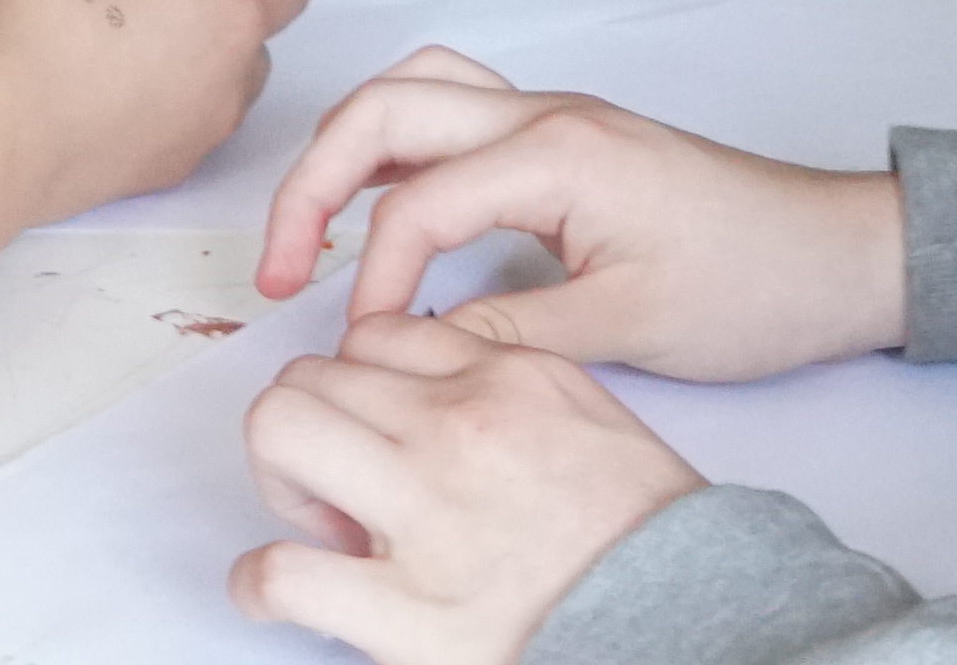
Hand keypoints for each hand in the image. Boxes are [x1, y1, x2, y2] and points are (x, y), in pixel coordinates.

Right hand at [0, 0, 313, 224]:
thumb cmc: (52, 16)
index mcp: (235, 20)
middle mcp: (230, 90)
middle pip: (245, 35)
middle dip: (200, 1)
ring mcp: (191, 144)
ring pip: (206, 86)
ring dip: (171, 53)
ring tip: (102, 36)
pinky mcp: (146, 180)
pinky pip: (162, 127)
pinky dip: (137, 101)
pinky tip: (75, 85)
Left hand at [232, 311, 704, 664]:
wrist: (696, 623)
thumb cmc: (654, 540)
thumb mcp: (589, 420)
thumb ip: (506, 393)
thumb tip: (429, 401)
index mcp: (508, 379)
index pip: (381, 334)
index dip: (362, 382)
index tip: (380, 432)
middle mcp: (458, 428)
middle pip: (313, 374)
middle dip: (309, 423)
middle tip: (338, 482)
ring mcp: (426, 516)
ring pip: (279, 429)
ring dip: (281, 477)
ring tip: (317, 522)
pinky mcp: (405, 613)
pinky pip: (278, 571)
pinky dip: (260, 582)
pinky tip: (279, 592)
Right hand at [253, 48, 905, 382]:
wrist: (841, 256)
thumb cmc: (756, 286)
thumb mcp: (629, 329)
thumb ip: (506, 332)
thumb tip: (408, 345)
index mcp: (559, 152)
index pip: (417, 204)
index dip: (369, 280)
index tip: (361, 347)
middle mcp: (547, 115)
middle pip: (386, 109)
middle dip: (313, 183)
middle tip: (279, 269)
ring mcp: (555, 118)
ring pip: (415, 92)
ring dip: (350, 150)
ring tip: (312, 231)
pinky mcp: (566, 141)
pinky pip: (455, 116)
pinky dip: (398, 151)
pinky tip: (381, 210)